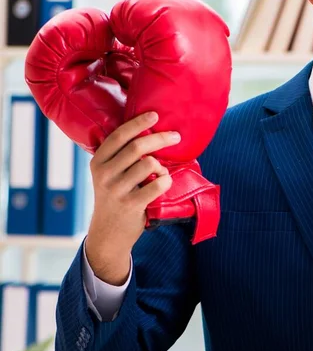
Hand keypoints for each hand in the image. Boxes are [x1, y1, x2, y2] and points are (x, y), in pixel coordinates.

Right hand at [85, 111, 180, 284]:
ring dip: (161, 165)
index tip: (155, 115)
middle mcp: (104, 174)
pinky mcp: (130, 205)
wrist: (107, 234)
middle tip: (176, 136)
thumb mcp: (108, 175)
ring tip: (161, 172)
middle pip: (138, 146)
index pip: (119, 135)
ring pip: (148, 163)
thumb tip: (149, 131)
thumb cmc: (115, 197)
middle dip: (161, 138)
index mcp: (98, 162)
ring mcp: (116, 190)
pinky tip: (164, 183)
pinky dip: (165, 181)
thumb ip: (121, 156)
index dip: (138, 123)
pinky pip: (156, 185)